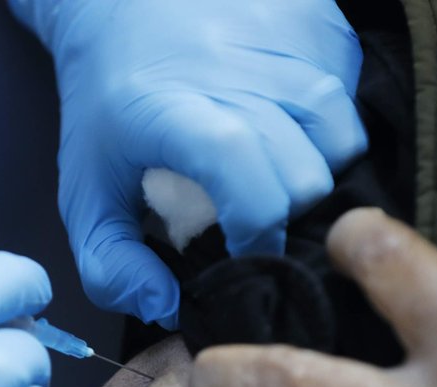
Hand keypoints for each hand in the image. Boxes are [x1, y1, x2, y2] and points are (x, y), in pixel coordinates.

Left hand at [9, 0, 366, 327]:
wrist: (119, 2)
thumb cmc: (107, 106)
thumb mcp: (85, 190)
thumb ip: (110, 264)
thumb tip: (167, 306)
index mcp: (177, 111)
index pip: (249, 176)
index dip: (257, 228)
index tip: (242, 248)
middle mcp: (237, 72)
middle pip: (308, 173)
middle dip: (286, 212)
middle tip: (254, 213)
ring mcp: (283, 43)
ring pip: (342, 136)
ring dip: (317, 168)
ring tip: (275, 170)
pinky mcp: (315, 24)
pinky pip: (350, 94)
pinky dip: (330, 126)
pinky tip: (290, 125)